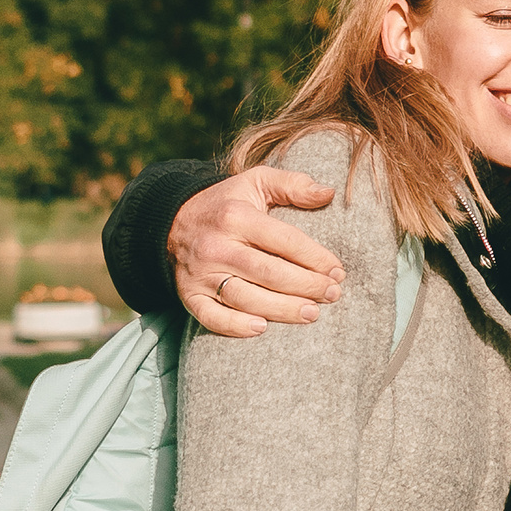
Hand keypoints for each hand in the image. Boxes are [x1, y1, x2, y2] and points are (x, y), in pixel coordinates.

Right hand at [174, 167, 345, 337]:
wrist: (172, 221)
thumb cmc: (227, 204)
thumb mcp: (256, 182)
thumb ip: (293, 184)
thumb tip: (329, 193)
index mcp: (235, 216)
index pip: (285, 241)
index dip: (316, 258)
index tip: (338, 271)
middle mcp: (216, 246)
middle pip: (269, 273)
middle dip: (306, 287)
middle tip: (333, 295)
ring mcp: (201, 273)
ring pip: (246, 298)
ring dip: (282, 310)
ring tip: (311, 314)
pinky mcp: (189, 294)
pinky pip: (211, 317)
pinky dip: (235, 326)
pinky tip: (262, 329)